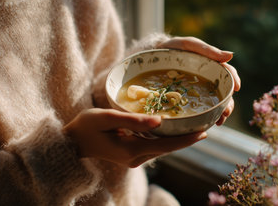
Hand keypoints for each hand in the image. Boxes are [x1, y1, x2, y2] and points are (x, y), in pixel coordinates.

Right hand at [63, 108, 206, 166]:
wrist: (72, 143)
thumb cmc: (86, 127)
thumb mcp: (106, 118)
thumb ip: (132, 120)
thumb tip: (159, 120)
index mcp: (131, 150)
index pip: (165, 146)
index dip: (185, 140)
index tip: (203, 133)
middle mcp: (135, 158)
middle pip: (167, 149)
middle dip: (186, 140)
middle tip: (206, 127)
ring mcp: (133, 159)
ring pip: (162, 149)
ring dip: (178, 140)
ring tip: (195, 128)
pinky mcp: (131, 155)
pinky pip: (153, 147)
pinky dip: (166, 140)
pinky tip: (175, 130)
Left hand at [157, 36, 240, 125]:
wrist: (151, 57)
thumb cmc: (172, 49)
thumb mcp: (189, 45)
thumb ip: (207, 50)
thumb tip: (231, 55)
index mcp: (211, 66)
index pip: (227, 73)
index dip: (234, 80)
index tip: (237, 88)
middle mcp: (207, 80)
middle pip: (223, 93)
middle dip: (228, 103)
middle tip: (226, 112)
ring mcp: (198, 91)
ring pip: (214, 104)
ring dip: (220, 113)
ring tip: (219, 121)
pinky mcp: (187, 100)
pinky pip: (199, 110)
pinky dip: (205, 117)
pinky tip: (206, 123)